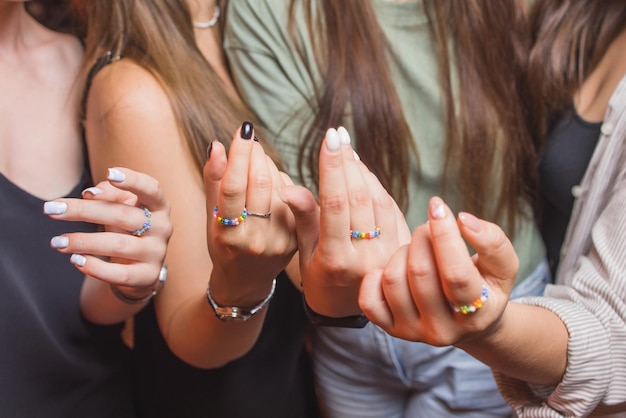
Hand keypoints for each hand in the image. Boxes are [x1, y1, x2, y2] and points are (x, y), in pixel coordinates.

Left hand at [44, 167, 171, 294]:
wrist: (140, 266)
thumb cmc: (126, 227)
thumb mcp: (121, 206)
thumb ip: (109, 194)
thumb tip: (90, 194)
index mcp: (158, 205)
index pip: (151, 189)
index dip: (132, 180)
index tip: (110, 173)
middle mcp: (162, 227)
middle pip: (122, 215)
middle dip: (84, 211)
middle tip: (51, 209)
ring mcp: (156, 252)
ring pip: (118, 245)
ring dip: (83, 241)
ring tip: (57, 241)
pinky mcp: (147, 276)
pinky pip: (119, 273)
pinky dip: (94, 267)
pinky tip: (75, 260)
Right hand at [203, 122, 296, 305]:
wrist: (245, 280)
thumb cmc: (223, 243)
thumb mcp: (210, 216)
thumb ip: (214, 180)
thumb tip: (218, 145)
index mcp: (228, 236)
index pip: (233, 188)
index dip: (239, 156)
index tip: (243, 130)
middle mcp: (256, 241)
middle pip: (261, 184)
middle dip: (256, 155)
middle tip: (250, 141)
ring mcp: (280, 241)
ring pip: (280, 187)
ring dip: (269, 166)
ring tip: (257, 162)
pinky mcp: (297, 239)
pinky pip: (294, 198)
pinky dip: (283, 182)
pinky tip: (273, 181)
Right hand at [281, 127, 410, 316]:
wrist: (349, 310)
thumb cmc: (319, 278)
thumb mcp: (304, 254)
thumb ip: (303, 219)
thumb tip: (289, 187)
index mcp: (336, 261)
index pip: (335, 204)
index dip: (333, 168)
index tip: (329, 139)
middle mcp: (367, 258)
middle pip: (359, 198)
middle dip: (347, 162)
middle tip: (337, 136)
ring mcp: (389, 254)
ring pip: (379, 200)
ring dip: (362, 171)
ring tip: (346, 150)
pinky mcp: (403, 248)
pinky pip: (391, 208)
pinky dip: (376, 185)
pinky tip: (362, 170)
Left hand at [359, 196, 517, 345]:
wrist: (468, 321)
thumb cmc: (485, 285)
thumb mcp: (502, 266)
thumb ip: (492, 242)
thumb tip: (463, 220)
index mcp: (476, 314)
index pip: (455, 274)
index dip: (444, 236)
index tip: (438, 207)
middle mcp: (443, 330)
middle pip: (420, 273)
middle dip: (422, 238)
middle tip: (429, 228)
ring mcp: (413, 332)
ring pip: (393, 280)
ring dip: (402, 253)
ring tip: (417, 251)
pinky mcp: (390, 329)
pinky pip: (369, 300)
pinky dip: (376, 277)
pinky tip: (395, 268)